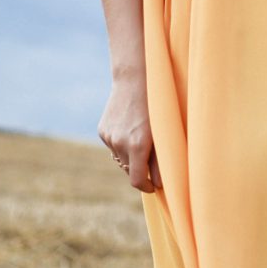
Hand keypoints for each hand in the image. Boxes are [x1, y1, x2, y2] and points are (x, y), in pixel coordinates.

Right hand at [97, 74, 162, 192]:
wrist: (134, 80)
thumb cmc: (157, 106)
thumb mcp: (164, 133)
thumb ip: (161, 159)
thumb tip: (160, 183)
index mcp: (138, 145)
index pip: (137, 180)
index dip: (147, 187)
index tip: (154, 186)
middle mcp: (120, 143)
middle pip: (129, 171)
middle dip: (141, 171)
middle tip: (152, 163)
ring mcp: (109, 137)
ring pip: (121, 159)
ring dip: (131, 158)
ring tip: (142, 142)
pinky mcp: (102, 131)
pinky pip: (114, 147)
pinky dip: (122, 146)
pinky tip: (130, 131)